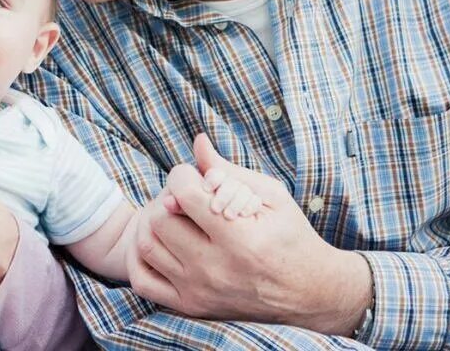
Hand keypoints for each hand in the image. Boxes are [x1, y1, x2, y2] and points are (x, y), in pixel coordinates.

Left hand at [127, 134, 370, 335]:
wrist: (309, 294)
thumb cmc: (291, 237)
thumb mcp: (271, 196)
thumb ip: (230, 170)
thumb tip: (197, 142)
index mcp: (239, 238)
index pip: (183, 194)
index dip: (183, 175)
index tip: (196, 177)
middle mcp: (215, 269)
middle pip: (160, 219)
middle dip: (168, 197)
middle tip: (186, 197)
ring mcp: (199, 292)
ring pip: (146, 246)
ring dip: (154, 223)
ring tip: (175, 217)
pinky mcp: (191, 308)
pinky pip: (142, 281)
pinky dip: (140, 258)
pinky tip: (161, 242)